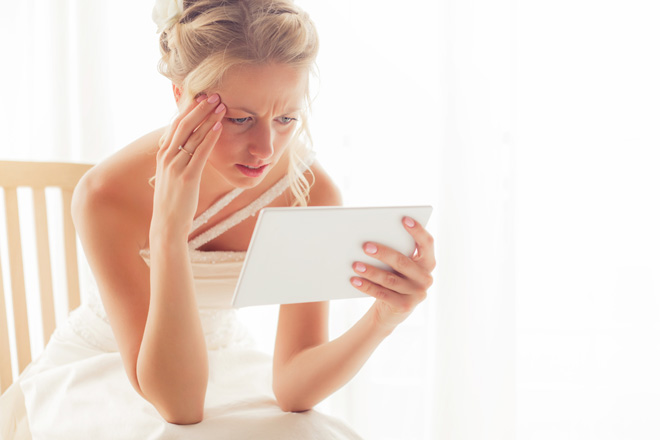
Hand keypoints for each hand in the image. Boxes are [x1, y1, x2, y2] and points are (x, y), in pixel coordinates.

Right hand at [150, 94, 226, 238]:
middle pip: (183, 125)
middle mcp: (167, 156)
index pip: (176, 124)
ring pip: (193, 136)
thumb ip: (179, 158)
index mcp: (163, 154)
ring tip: (221, 106)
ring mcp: (176, 166)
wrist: (167, 223)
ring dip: (208, 119)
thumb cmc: (174, 199)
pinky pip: (199, 153)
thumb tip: (189, 145)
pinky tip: (218, 127)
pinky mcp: (187, 177)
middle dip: (199, 108)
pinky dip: (209, 138)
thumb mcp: (172, 174)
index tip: (202, 97)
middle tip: (214, 95)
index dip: (189, 109)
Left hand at [350, 217, 435, 329]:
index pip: (427, 243)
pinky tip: (354, 280)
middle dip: (383, 253)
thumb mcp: (397, 265)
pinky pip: (382, 294)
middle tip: (365, 246)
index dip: (418, 231)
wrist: (390, 310)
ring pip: (390, 279)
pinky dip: (366, 286)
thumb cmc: (392, 278)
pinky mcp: (404, 306)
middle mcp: (426, 278)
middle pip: (403, 262)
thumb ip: (394, 250)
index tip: (404, 219)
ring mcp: (417, 294)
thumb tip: (371, 237)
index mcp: (428, 262)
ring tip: (354, 264)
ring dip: (370, 271)